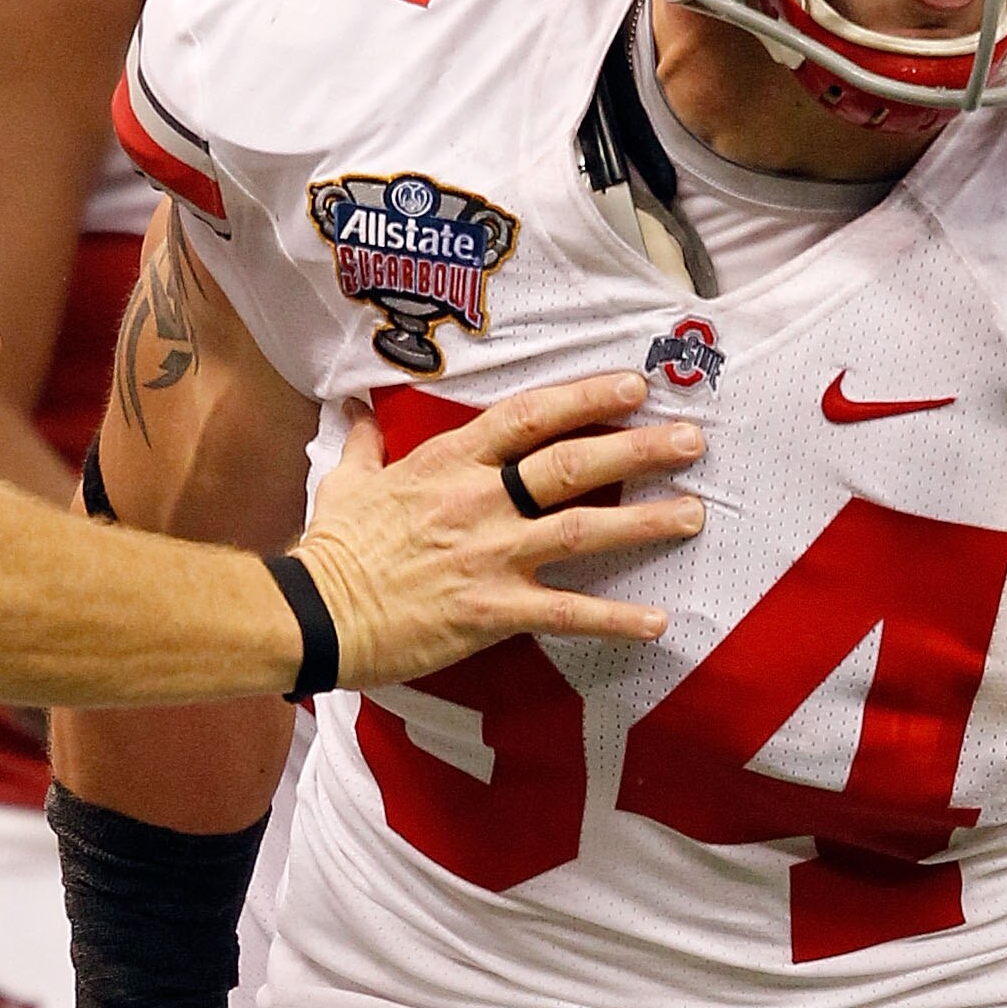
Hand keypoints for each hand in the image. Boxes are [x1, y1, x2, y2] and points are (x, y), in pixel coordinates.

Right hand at [294, 371, 707, 689]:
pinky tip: (658, 622)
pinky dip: (615, 618)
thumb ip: (363, 441)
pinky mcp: (493, 610)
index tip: (633, 385)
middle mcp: (479, 501)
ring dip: (645, 522)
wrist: (312, 614)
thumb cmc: (330, 549)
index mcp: (449, 463)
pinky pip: (566, 612)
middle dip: (637, 448)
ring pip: (583, 529)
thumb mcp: (345, 481)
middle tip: (692, 440)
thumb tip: (355, 407)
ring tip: (694, 514)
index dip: (585, 397)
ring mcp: (490, 555)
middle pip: (571, 463)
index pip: (529, 417)